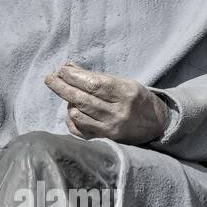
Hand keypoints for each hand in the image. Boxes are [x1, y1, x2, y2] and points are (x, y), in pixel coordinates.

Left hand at [44, 61, 168, 143]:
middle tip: (50, 79)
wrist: (157, 124)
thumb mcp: (123, 82)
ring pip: (79, 115)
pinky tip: (72, 111)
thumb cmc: (137, 99)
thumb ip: (97, 77)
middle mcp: (119, 112)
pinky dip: (72, 119)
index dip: (75, 77)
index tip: (61, 70)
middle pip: (83, 99)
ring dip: (68, 102)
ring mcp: (112, 128)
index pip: (95, 84)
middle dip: (63, 87)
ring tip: (66, 93)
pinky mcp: (107, 139)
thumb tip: (69, 67)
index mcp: (126, 93)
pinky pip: (81, 130)